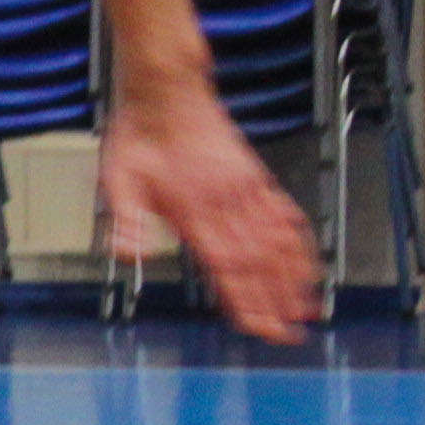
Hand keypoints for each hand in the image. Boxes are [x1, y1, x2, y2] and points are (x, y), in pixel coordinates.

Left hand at [101, 76, 324, 344]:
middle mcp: (226, 201)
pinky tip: (308, 261)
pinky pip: (285, 212)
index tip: (259, 326)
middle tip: (287, 334)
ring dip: (294, 278)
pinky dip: (299, 240)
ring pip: (277, 241)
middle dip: (274, 301)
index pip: (225, 264)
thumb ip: (126, 220)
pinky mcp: (255, 176)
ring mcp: (246, 188)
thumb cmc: (139, 135)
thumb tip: (128, 256)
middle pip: (257, 261)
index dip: (245, 298)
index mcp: (192, 209)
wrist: (165, 90)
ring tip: (308, 308)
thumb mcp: (116, 178)